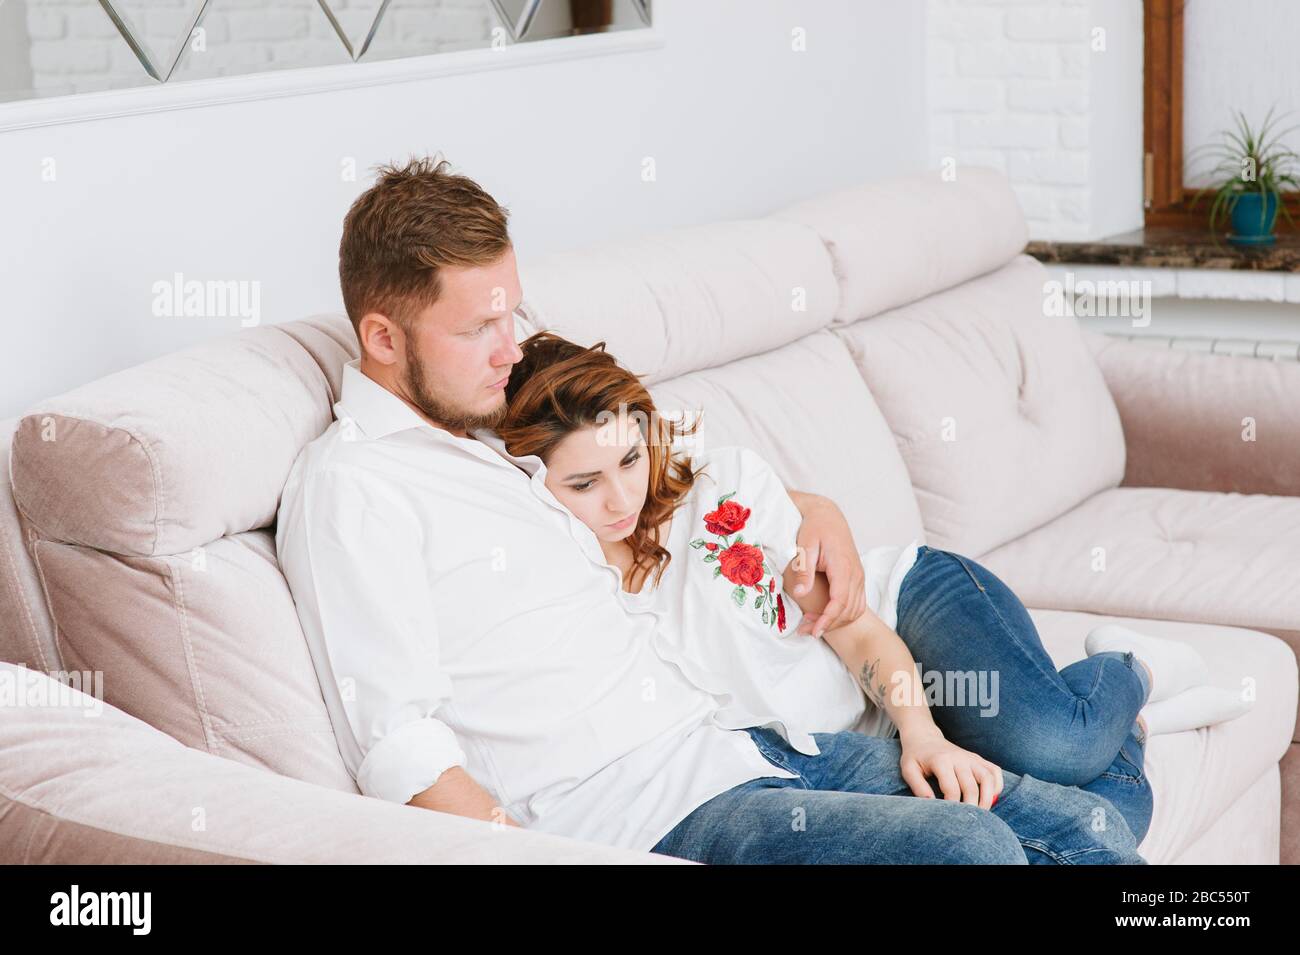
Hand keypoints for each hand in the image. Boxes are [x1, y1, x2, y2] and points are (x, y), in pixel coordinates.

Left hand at [789, 496, 865, 635]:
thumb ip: (804, 571)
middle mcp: (856, 573)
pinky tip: (827, 617)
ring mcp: (859, 576)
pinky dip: (845, 615)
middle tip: (806, 631)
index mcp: (843, 566)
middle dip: (828, 625)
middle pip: (848, 610)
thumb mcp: (805, 546)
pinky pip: (858, 603)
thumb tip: (800, 594)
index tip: (813, 631)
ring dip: (836, 622)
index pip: (839, 601)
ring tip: (813, 625)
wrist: (828, 515)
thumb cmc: (814, 528)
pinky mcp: (857, 577)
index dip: (827, 619)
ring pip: (855, 609)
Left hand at [898, 727, 1003, 809]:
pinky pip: (994, 771)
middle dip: (971, 807)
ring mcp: (970, 757)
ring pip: (988, 778)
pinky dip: (997, 785)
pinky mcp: (978, 758)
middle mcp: (959, 758)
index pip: (952, 789)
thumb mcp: (908, 769)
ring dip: (988, 798)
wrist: (924, 737)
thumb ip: (918, 787)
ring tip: (982, 812)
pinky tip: (990, 797)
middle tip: (967, 821)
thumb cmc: (916, 757)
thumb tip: (931, 803)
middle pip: (971, 787)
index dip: (952, 807)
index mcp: (941, 760)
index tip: (949, 817)